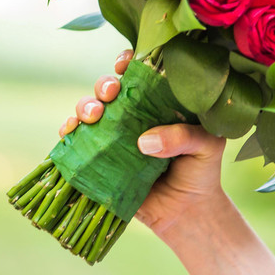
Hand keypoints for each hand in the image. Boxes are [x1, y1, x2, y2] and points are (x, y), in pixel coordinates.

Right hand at [61, 49, 229, 237]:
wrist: (186, 211)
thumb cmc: (201, 170)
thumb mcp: (206, 147)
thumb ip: (183, 138)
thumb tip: (144, 141)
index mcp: (160, 102)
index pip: (141, 74)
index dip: (130, 63)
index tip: (125, 63)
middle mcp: (134, 114)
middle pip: (111, 89)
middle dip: (105, 84)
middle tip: (111, 92)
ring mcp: (114, 136)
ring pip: (90, 111)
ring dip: (85, 106)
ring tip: (94, 115)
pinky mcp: (99, 160)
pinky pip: (76, 141)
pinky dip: (68, 132)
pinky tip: (70, 131)